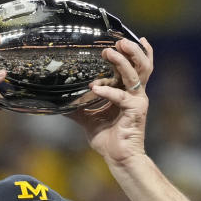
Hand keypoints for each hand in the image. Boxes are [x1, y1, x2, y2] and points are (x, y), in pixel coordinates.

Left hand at [69, 38, 153, 165]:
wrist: (120, 159)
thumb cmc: (108, 140)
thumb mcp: (88, 120)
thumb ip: (77, 108)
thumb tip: (58, 103)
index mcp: (127, 93)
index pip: (133, 67)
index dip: (127, 54)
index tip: (117, 42)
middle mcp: (135, 94)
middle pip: (142, 65)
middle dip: (131, 50)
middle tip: (118, 40)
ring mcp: (138, 101)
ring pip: (136, 74)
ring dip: (123, 61)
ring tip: (111, 51)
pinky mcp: (136, 111)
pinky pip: (121, 96)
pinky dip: (108, 91)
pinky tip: (95, 88)